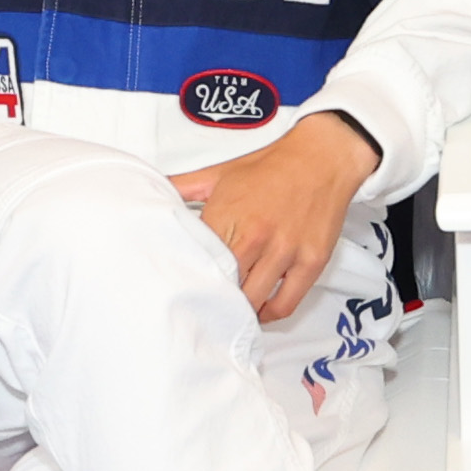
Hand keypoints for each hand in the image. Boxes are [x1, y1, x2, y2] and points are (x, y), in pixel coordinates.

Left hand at [171, 113, 380, 323]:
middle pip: (225, 286)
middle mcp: (256, 236)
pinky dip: (271, 314)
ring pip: (253, 300)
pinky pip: (286, 303)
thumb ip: (182, 188)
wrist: (320, 157)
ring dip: (241, 309)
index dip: (191, 277)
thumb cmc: (270, 167)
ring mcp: (285, 251)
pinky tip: (261, 310)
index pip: (200, 262)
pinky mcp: (311, 262)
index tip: (186, 285)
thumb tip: (150, 190)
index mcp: (228, 216)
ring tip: (232, 310)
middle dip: (214, 296)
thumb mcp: (218, 174)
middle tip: (207, 303)